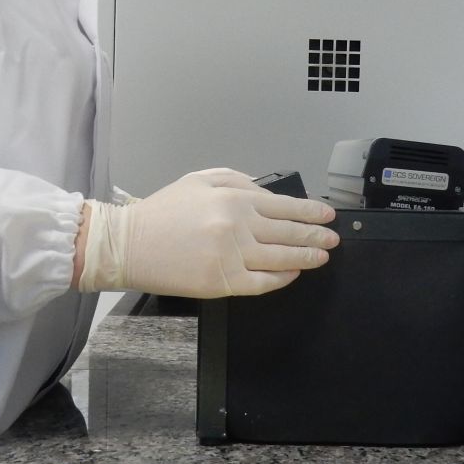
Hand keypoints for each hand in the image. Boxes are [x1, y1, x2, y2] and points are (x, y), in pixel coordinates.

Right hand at [77, 168, 339, 297]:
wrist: (129, 245)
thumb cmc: (163, 212)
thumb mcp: (199, 181)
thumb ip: (236, 181)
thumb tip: (268, 194)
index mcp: (234, 199)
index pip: (284, 206)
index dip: (310, 212)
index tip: (328, 215)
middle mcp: (238, 226)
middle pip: (289, 233)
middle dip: (316, 235)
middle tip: (333, 238)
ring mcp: (232, 256)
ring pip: (282, 258)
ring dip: (307, 257)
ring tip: (322, 256)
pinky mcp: (223, 283)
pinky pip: (263, 283)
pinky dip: (282, 279)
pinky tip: (293, 274)